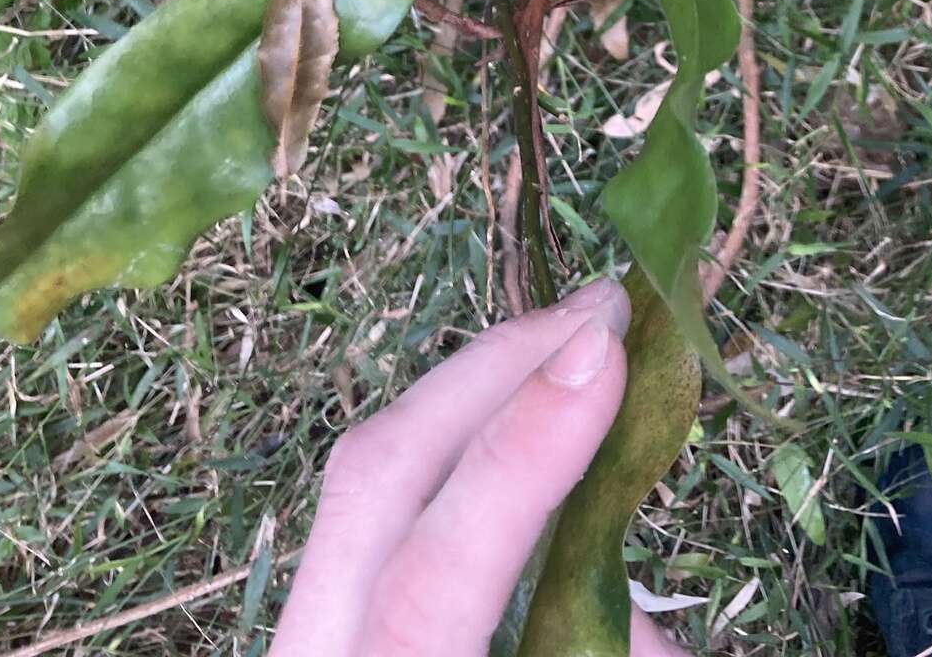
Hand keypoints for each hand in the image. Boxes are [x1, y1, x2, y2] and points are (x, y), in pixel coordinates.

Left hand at [268, 276, 682, 656]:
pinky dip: (450, 435)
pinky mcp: (315, 604)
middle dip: (497, 370)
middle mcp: (317, 655)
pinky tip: (520, 400)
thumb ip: (598, 640)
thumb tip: (628, 568)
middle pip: (376, 475)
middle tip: (610, 309)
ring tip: (579, 334)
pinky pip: (370, 496)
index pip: (426, 584)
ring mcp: (303, 629)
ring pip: (366, 469)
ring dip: (479, 387)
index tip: (607, 351)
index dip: (518, 462)